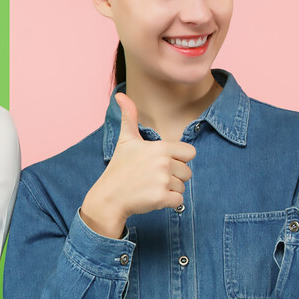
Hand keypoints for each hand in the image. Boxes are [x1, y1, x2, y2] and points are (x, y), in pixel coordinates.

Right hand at [80, 92, 195, 237]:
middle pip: (187, 172)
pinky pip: (178, 201)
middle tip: (153, 178)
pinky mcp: (162, 198)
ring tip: (151, 187)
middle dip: (174, 177)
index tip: (161, 163)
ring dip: (170, 190)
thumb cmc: (119, 168)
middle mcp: (164, 163)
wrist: (109, 197)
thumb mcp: (125, 140)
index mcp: (160, 147)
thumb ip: (129, 117)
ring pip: (182, 187)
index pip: (189, 152)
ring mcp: (163, 181)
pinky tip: (152, 198)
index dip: (178, 159)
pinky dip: (168, 203)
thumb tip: (121, 95)